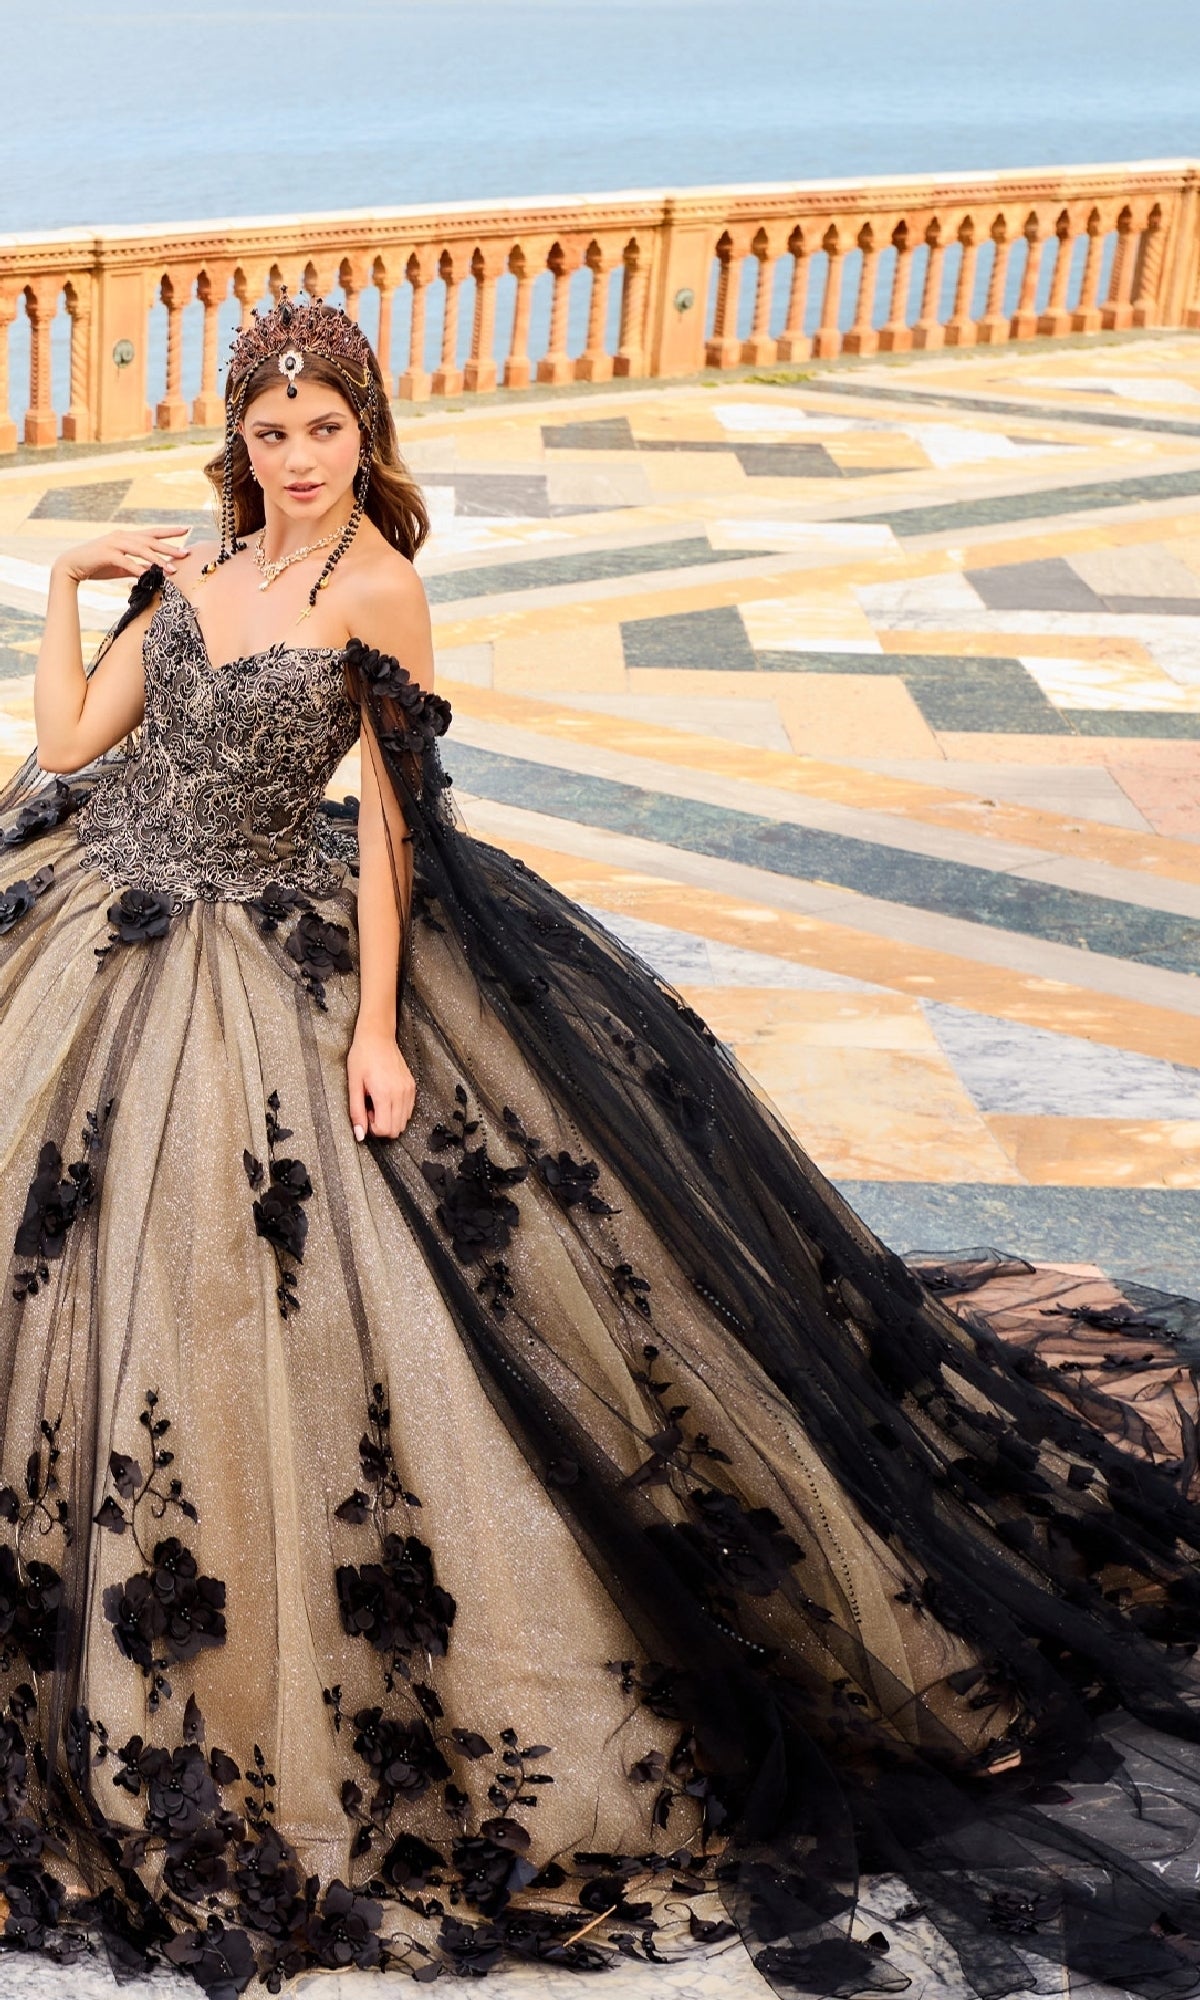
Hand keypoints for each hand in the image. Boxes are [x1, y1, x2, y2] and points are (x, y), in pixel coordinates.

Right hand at [54, 526, 192, 583]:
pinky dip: (137, 568)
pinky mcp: (106, 553)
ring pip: (141, 550)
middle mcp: (122, 537)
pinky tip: (146, 576)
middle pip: (150, 541)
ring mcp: (113, 544)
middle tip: (186, 552)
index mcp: (126, 537)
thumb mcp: (121, 567)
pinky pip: (125, 561)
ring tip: (172, 569)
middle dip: (169, 547)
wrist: (72, 565)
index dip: (169, 532)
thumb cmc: (97, 565)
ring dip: (157, 560)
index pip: (152, 533)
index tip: (186, 530)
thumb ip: (136, 568)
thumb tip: (152, 573)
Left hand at [348, 1028, 415, 1140]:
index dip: (373, 1128)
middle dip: (381, 1126)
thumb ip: (356, 1112)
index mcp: (384, 1094)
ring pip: (404, 1122)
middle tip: (370, 1109)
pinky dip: (398, 1111)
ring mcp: (408, 1090)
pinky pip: (408, 1110)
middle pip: (396, 1130)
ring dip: (390, 1119)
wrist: (377, 1037)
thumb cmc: (362, 1056)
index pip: (385, 1129)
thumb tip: (360, 1134)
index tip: (366, 1113)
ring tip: (378, 1102)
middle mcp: (400, 1094)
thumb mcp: (353, 1084)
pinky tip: (386, 1098)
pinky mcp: (412, 1086)